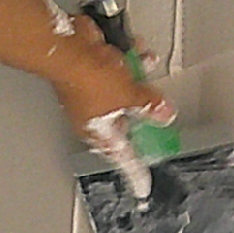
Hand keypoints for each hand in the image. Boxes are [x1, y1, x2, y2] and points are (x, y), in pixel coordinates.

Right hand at [44, 10, 166, 194]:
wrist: (70, 47)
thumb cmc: (87, 78)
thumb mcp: (129, 96)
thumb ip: (149, 106)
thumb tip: (163, 113)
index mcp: (98, 131)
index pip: (121, 156)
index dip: (134, 171)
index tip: (142, 185)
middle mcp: (92, 114)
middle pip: (125, 120)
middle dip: (144, 109)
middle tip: (158, 108)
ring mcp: (91, 90)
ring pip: (122, 89)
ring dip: (137, 77)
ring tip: (146, 66)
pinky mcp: (91, 67)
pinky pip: (115, 67)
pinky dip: (128, 60)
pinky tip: (137, 51)